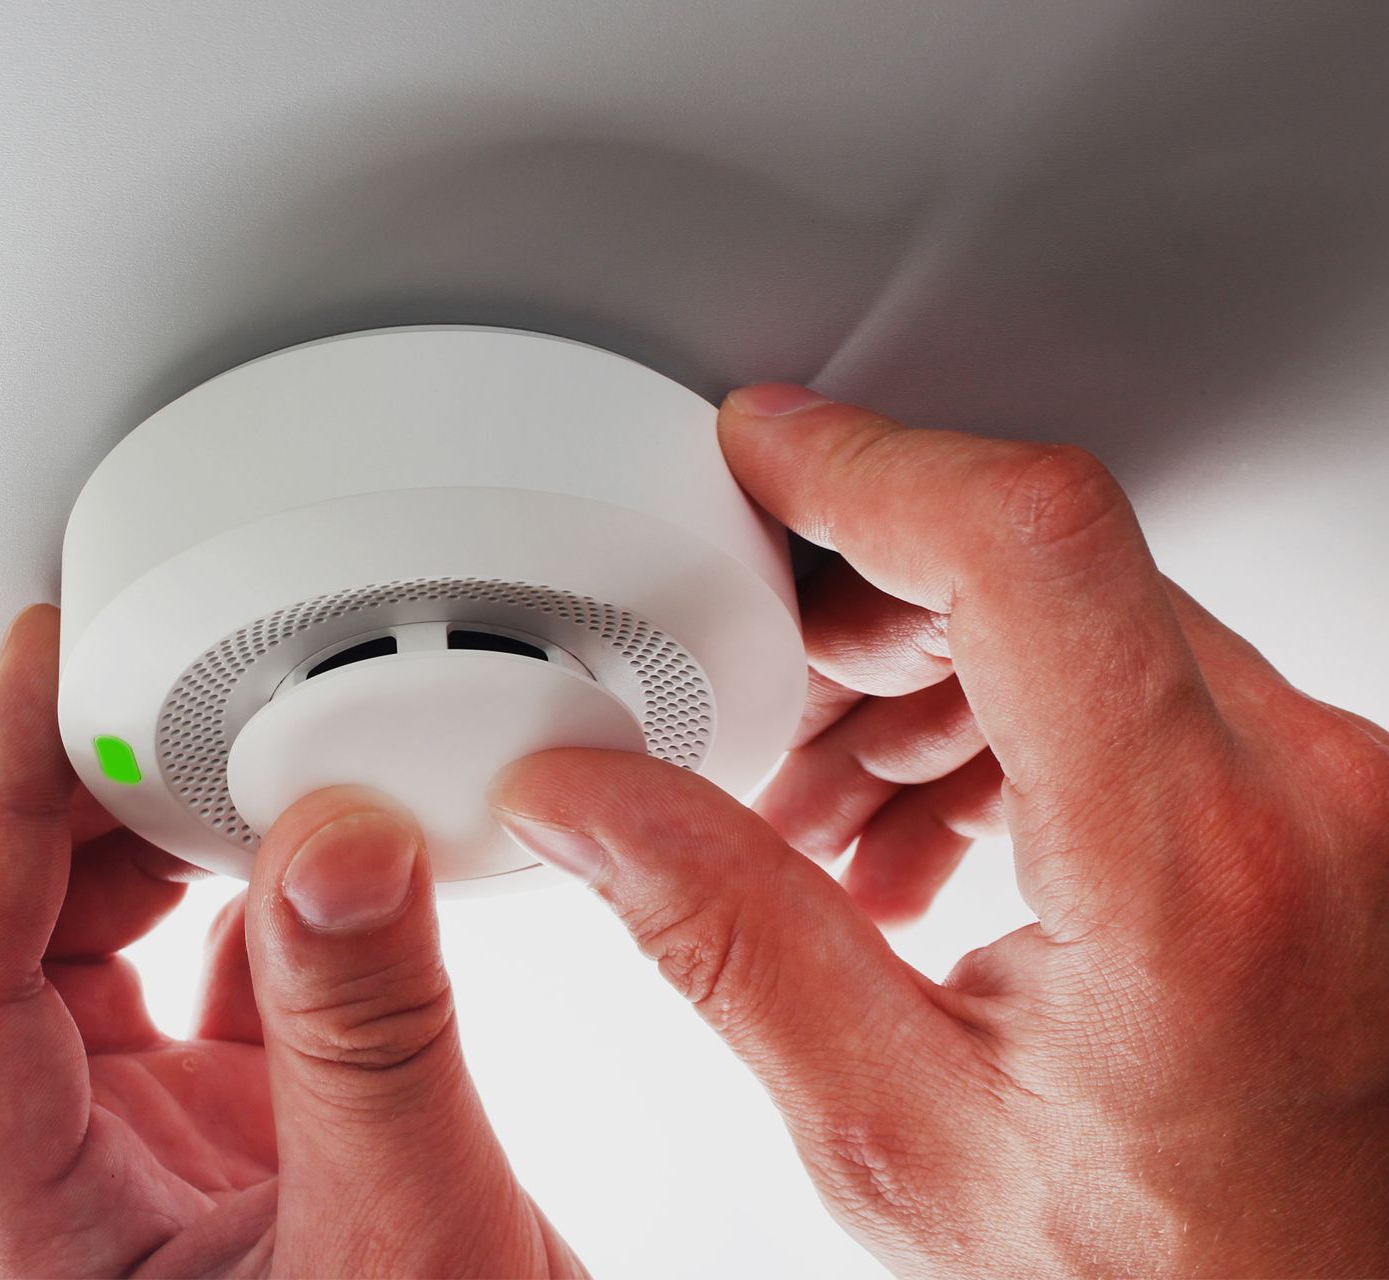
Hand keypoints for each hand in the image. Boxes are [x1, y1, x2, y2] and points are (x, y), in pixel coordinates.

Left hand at [0, 607, 578, 1277]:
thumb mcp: (415, 1246)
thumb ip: (369, 1042)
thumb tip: (337, 837)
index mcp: (37, 1238)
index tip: (44, 667)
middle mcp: (50, 1187)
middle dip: (24, 801)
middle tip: (124, 689)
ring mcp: (122, 1158)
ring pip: (43, 952)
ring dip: (111, 838)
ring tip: (209, 759)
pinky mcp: (205, 1134)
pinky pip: (169, 972)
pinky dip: (215, 885)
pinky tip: (285, 848)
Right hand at [489, 385, 1388, 1276]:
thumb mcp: (898, 1133)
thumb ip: (726, 943)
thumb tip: (588, 802)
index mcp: (1188, 871)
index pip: (1028, 545)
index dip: (868, 465)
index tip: (762, 455)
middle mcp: (1300, 799)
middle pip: (1043, 570)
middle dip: (861, 613)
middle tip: (762, 703)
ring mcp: (1334, 795)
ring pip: (1090, 621)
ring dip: (927, 678)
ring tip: (831, 809)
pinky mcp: (1329, 810)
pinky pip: (1148, 692)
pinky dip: (1014, 723)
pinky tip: (927, 832)